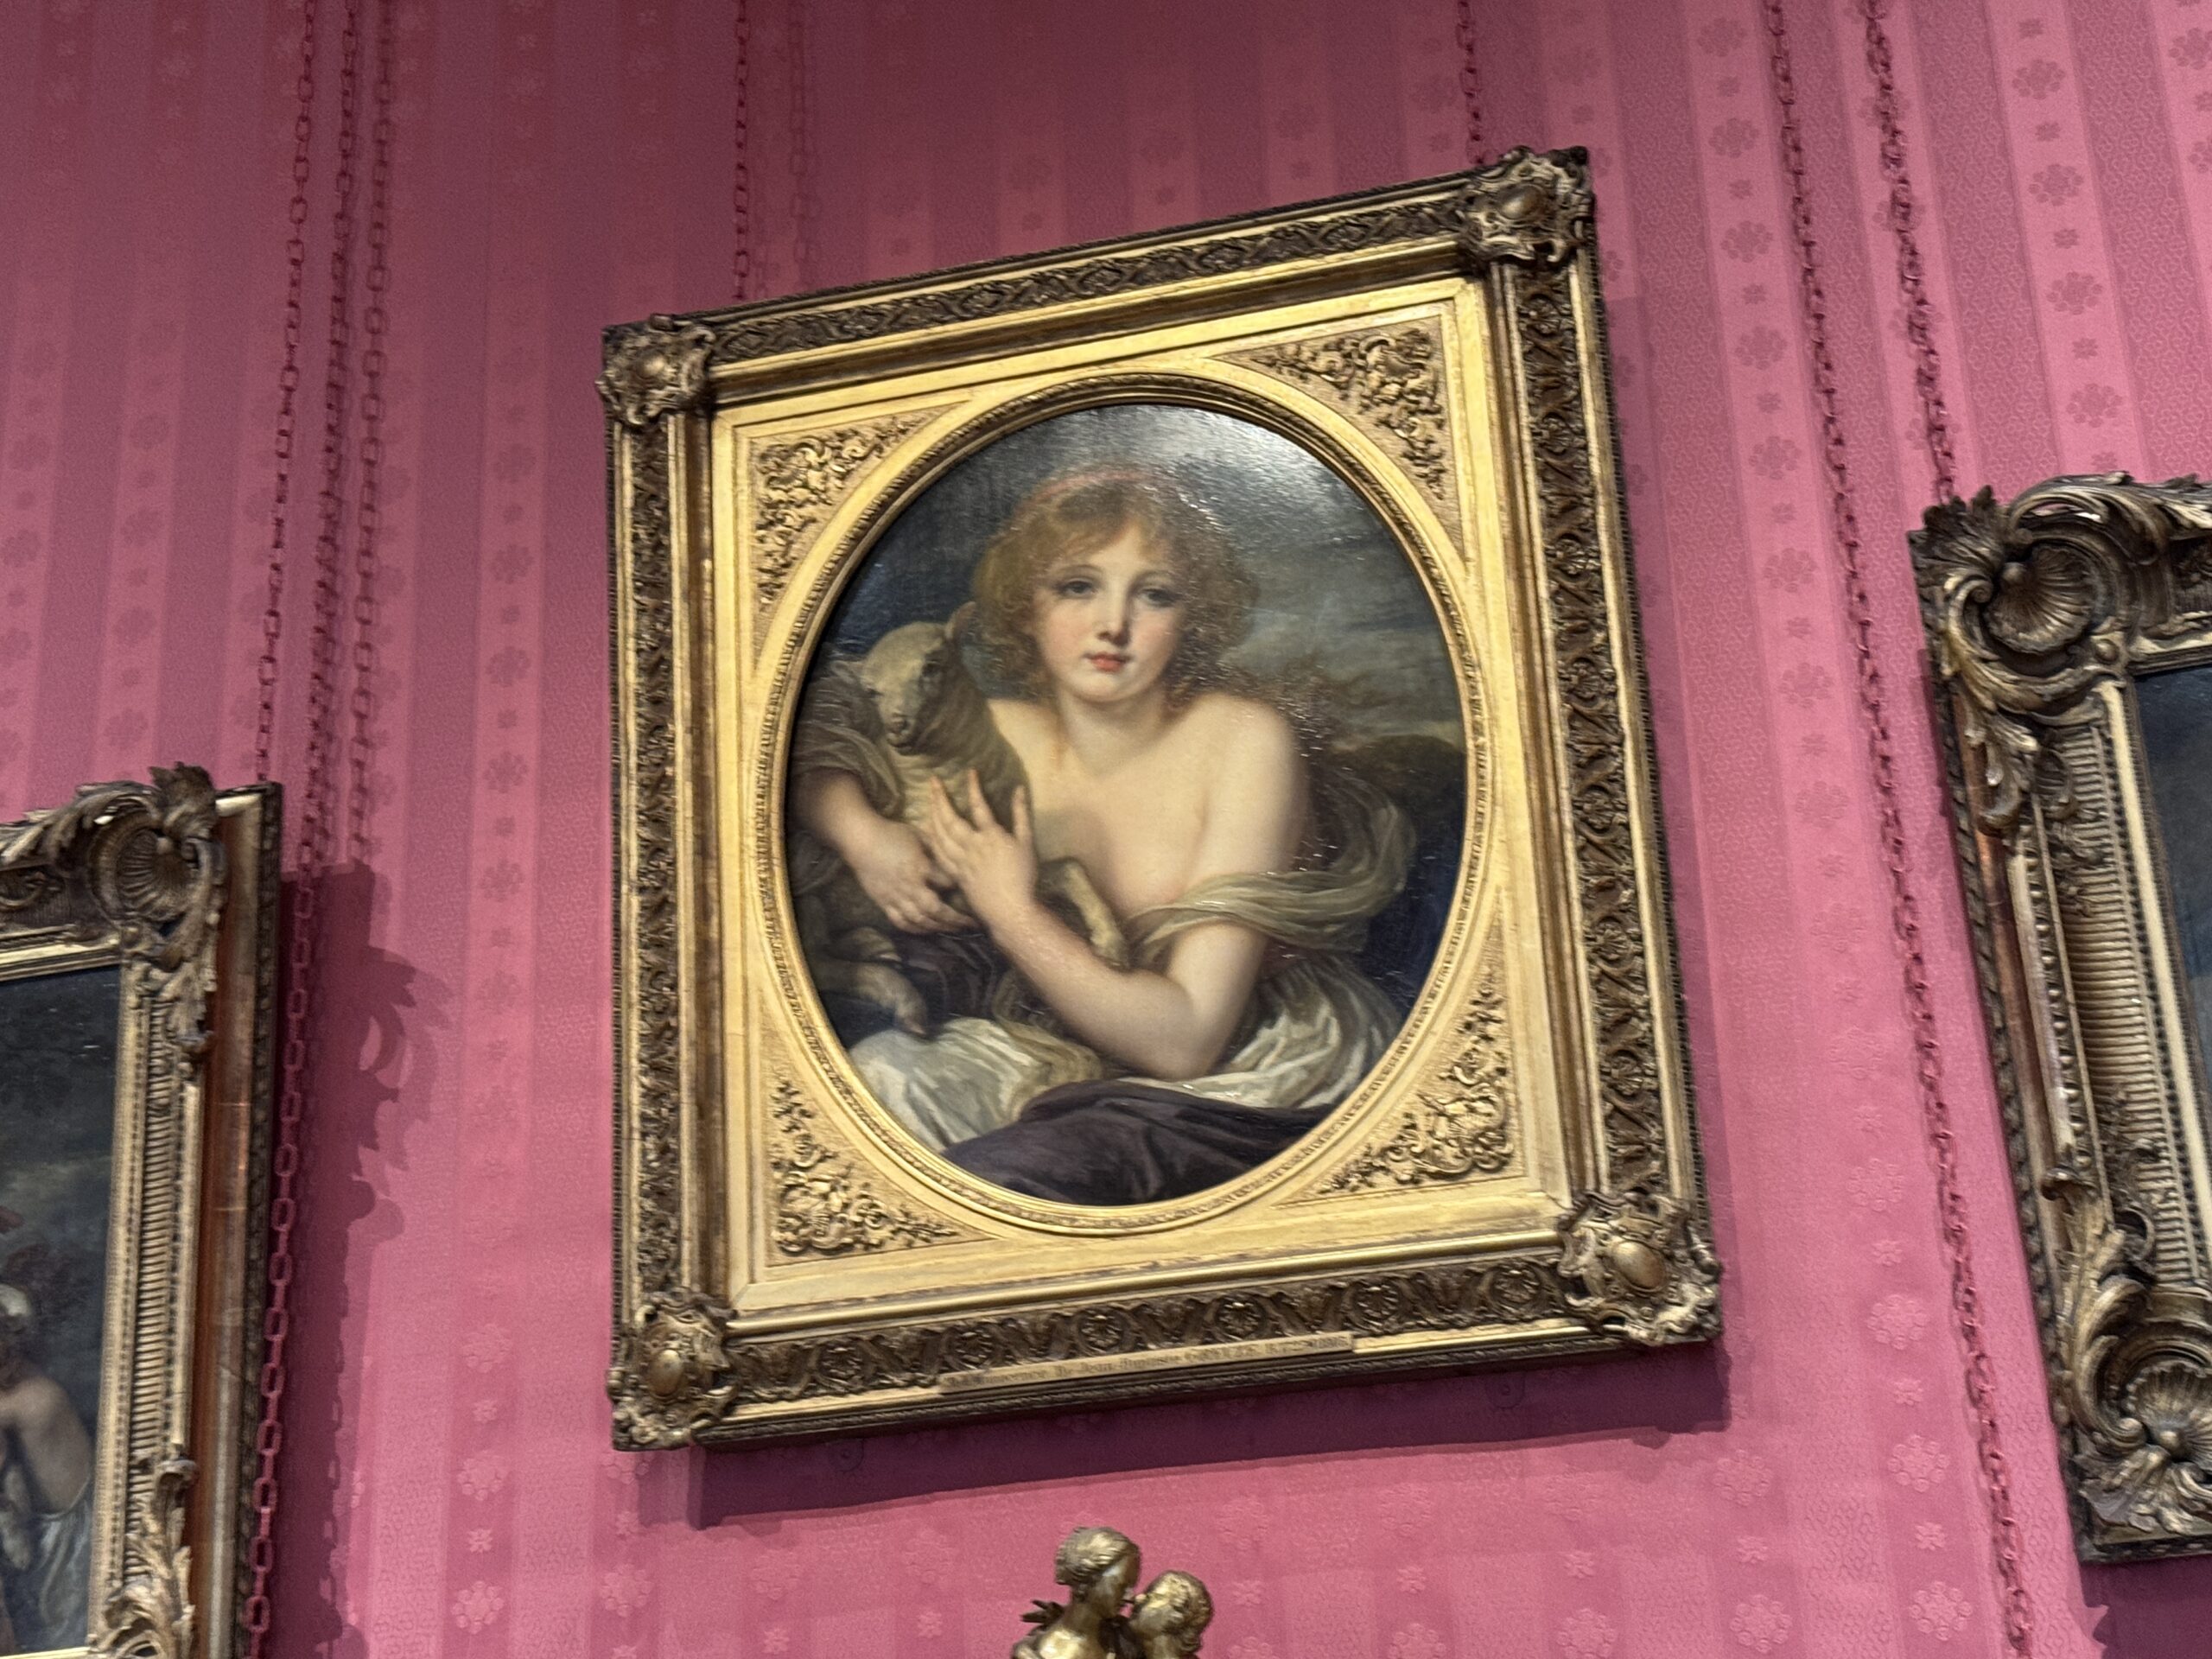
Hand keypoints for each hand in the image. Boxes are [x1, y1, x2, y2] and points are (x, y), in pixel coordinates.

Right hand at [843, 816, 968, 933]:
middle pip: (935, 909)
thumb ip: (936, 848)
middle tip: (970, 923)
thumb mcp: (919, 835)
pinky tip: (927, 930)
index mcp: (920, 866)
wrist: (860, 840)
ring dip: (938, 927)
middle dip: (954, 919)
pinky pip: (901, 922)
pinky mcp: (884, 903)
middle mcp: (909, 886)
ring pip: (919, 920)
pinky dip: (916, 929)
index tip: (969, 891)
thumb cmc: (891, 833)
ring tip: (953, 930)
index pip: (946, 882)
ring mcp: (895, 897)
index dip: (960, 887)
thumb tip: (952, 856)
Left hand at [922, 772, 1039, 935]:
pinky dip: (932, 840)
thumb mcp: (1027, 843)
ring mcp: (962, 862)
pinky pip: (939, 854)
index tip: (969, 772)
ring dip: (932, 816)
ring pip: (940, 835)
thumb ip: (1021, 814)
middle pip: (950, 819)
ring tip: (928, 801)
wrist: (1011, 909)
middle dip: (940, 798)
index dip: (973, 787)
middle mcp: (972, 846)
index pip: (979, 806)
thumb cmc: (1023, 877)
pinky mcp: (957, 875)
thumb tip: (1019, 790)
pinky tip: (928, 831)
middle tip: (933, 782)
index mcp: (991, 837)